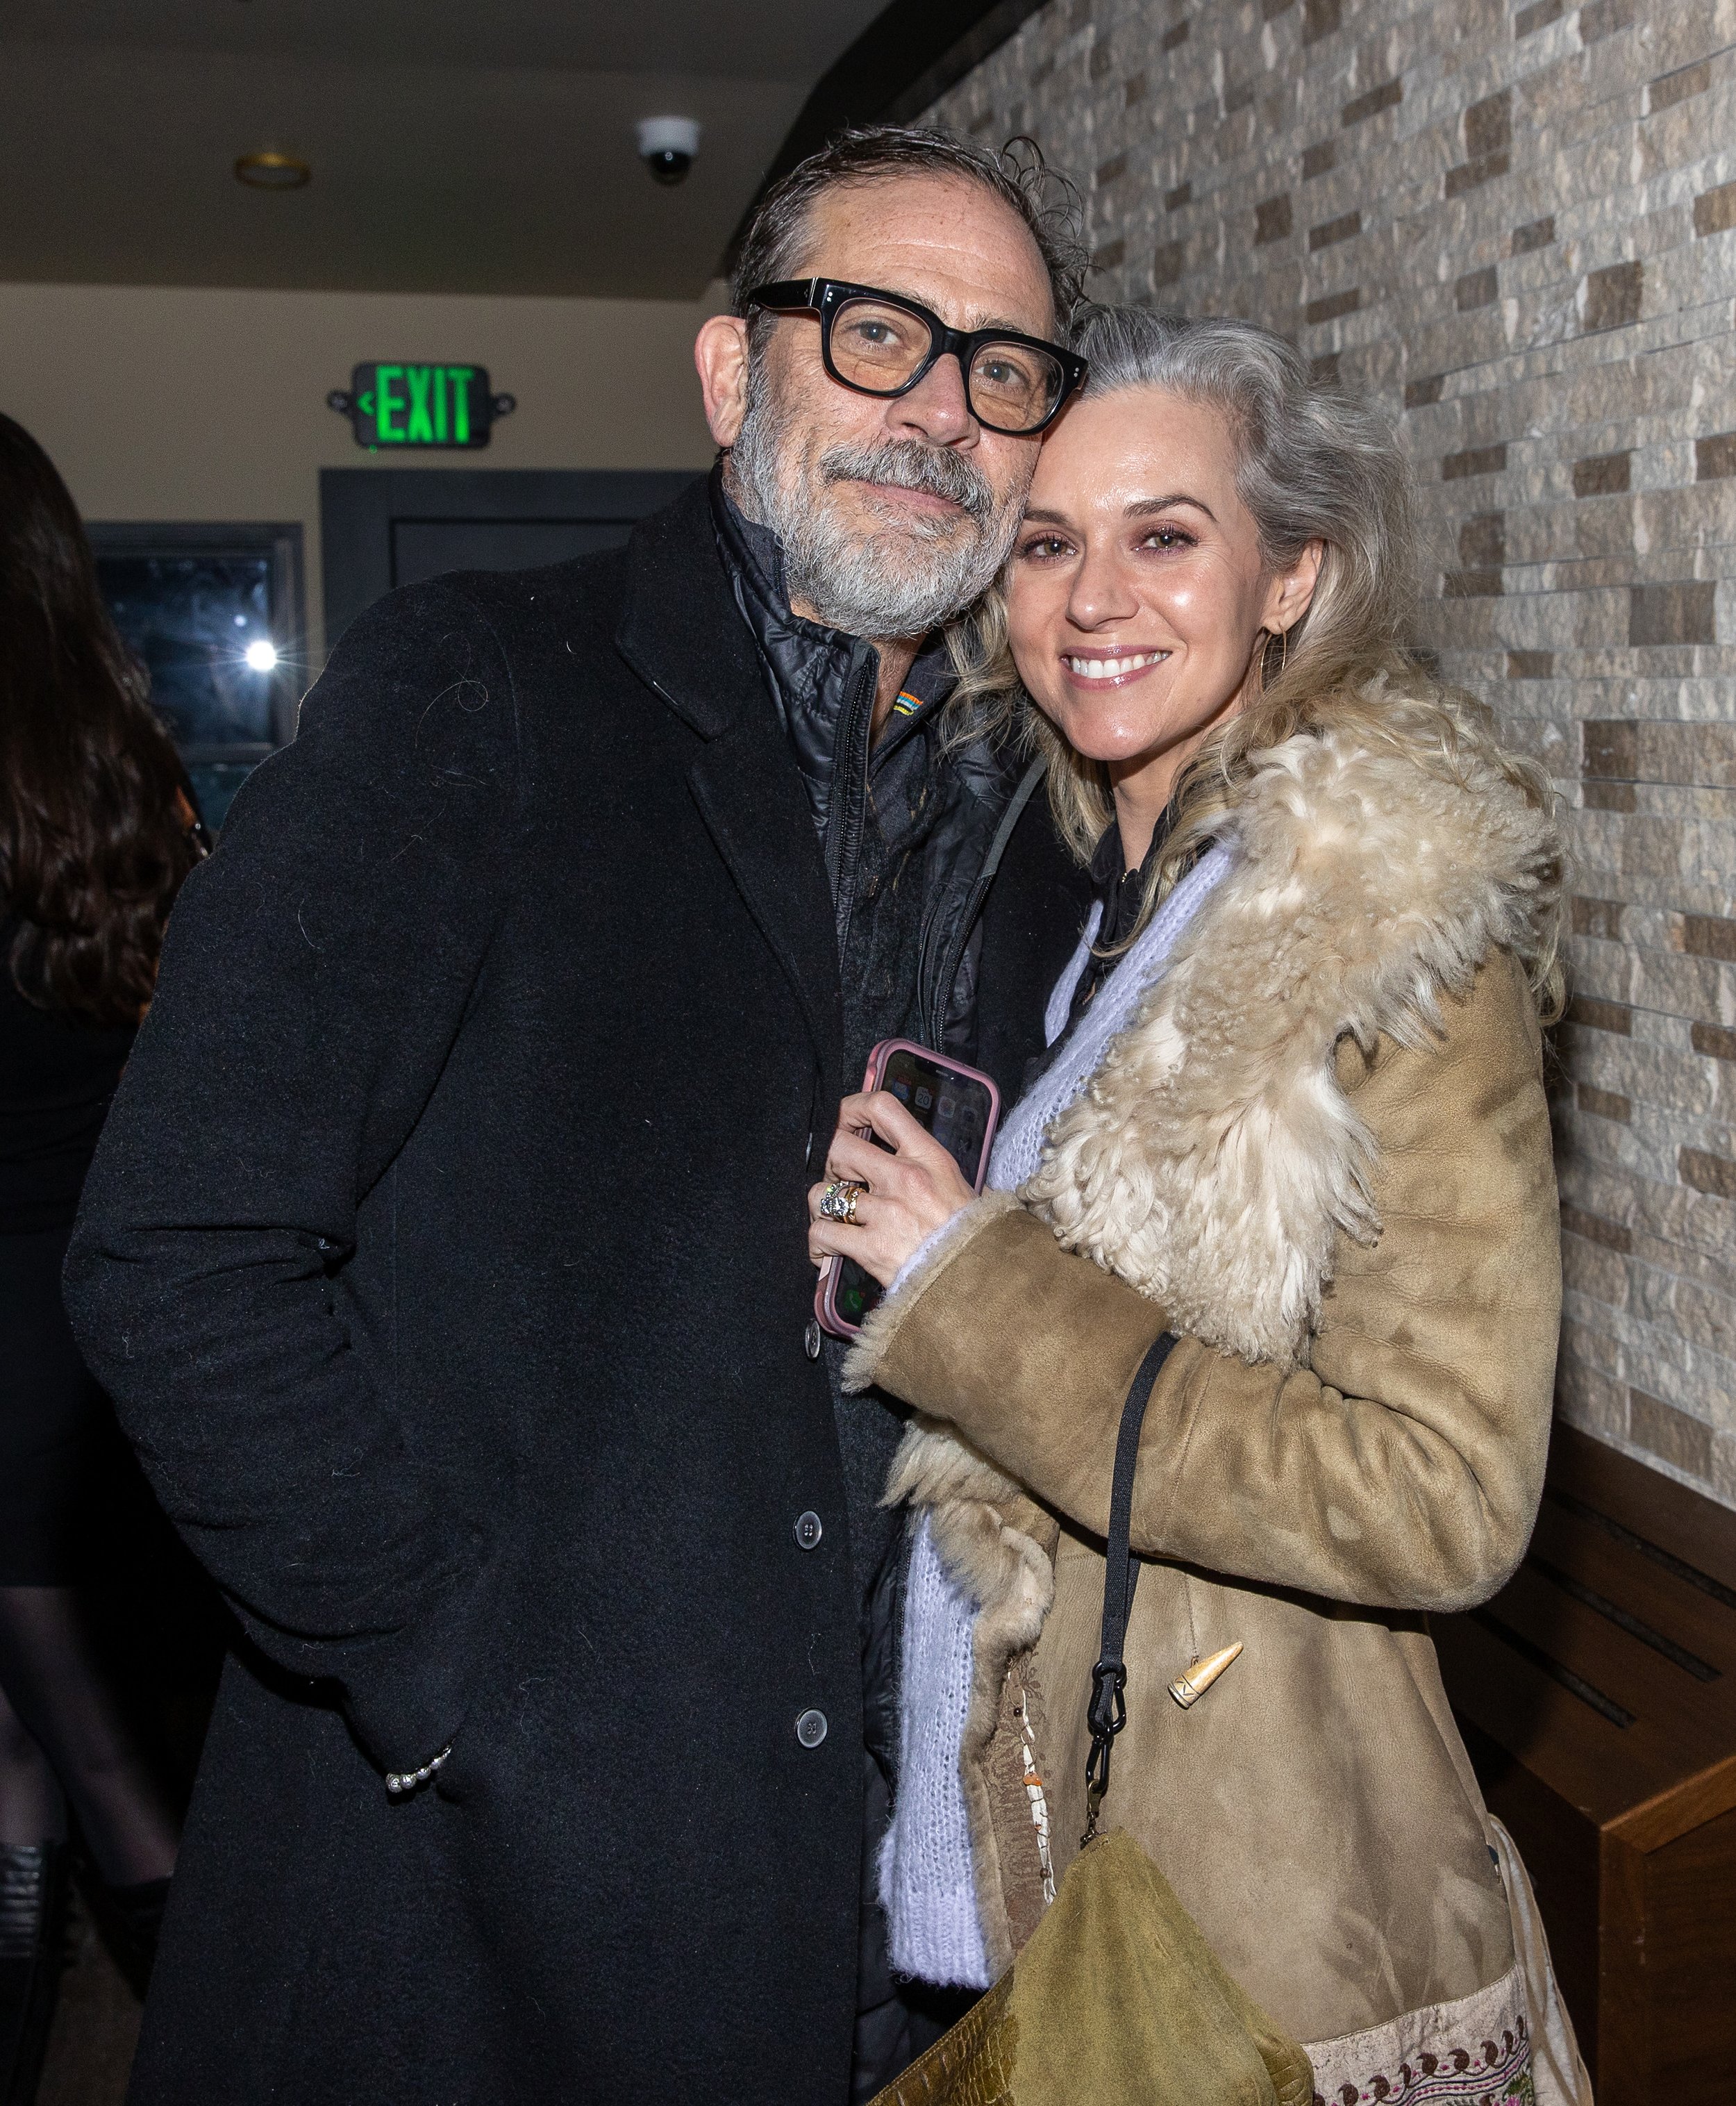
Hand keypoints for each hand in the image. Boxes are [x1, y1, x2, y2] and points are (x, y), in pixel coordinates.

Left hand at [807, 1091, 977, 1289]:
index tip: (847, 1120)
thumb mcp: (958, 1183)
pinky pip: (822, 1234)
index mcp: (928, 1157)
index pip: (882, 1108)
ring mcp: (885, 1213)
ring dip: (822, 1205)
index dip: (853, 1108)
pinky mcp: (870, 1248)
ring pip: (822, 1193)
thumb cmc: (972, 1233)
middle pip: (840, 1148)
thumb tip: (901, 1151)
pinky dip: (818, 1244)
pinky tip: (827, 1251)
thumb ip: (927, 1164)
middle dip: (832, 1163)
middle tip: (840, 1179)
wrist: (980, 1278)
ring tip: (834, 1216)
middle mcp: (903, 1178)